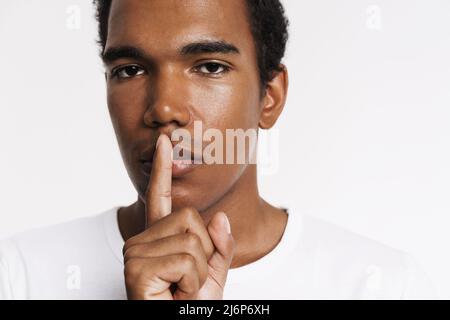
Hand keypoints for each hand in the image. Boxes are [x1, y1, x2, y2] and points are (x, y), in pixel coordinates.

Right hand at [123, 134, 233, 299]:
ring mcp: (135, 253)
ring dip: (199, 271)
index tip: (164, 143)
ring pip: (192, 239)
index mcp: (158, 238)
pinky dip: (193, 282)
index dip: (163, 170)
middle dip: (204, 253)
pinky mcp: (136, 268)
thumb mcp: (213, 274)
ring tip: (181, 289)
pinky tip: (175, 293)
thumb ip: (219, 245)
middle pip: (191, 218)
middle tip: (188, 280)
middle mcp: (141, 240)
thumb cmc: (189, 306)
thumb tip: (218, 217)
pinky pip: (187, 259)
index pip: (161, 197)